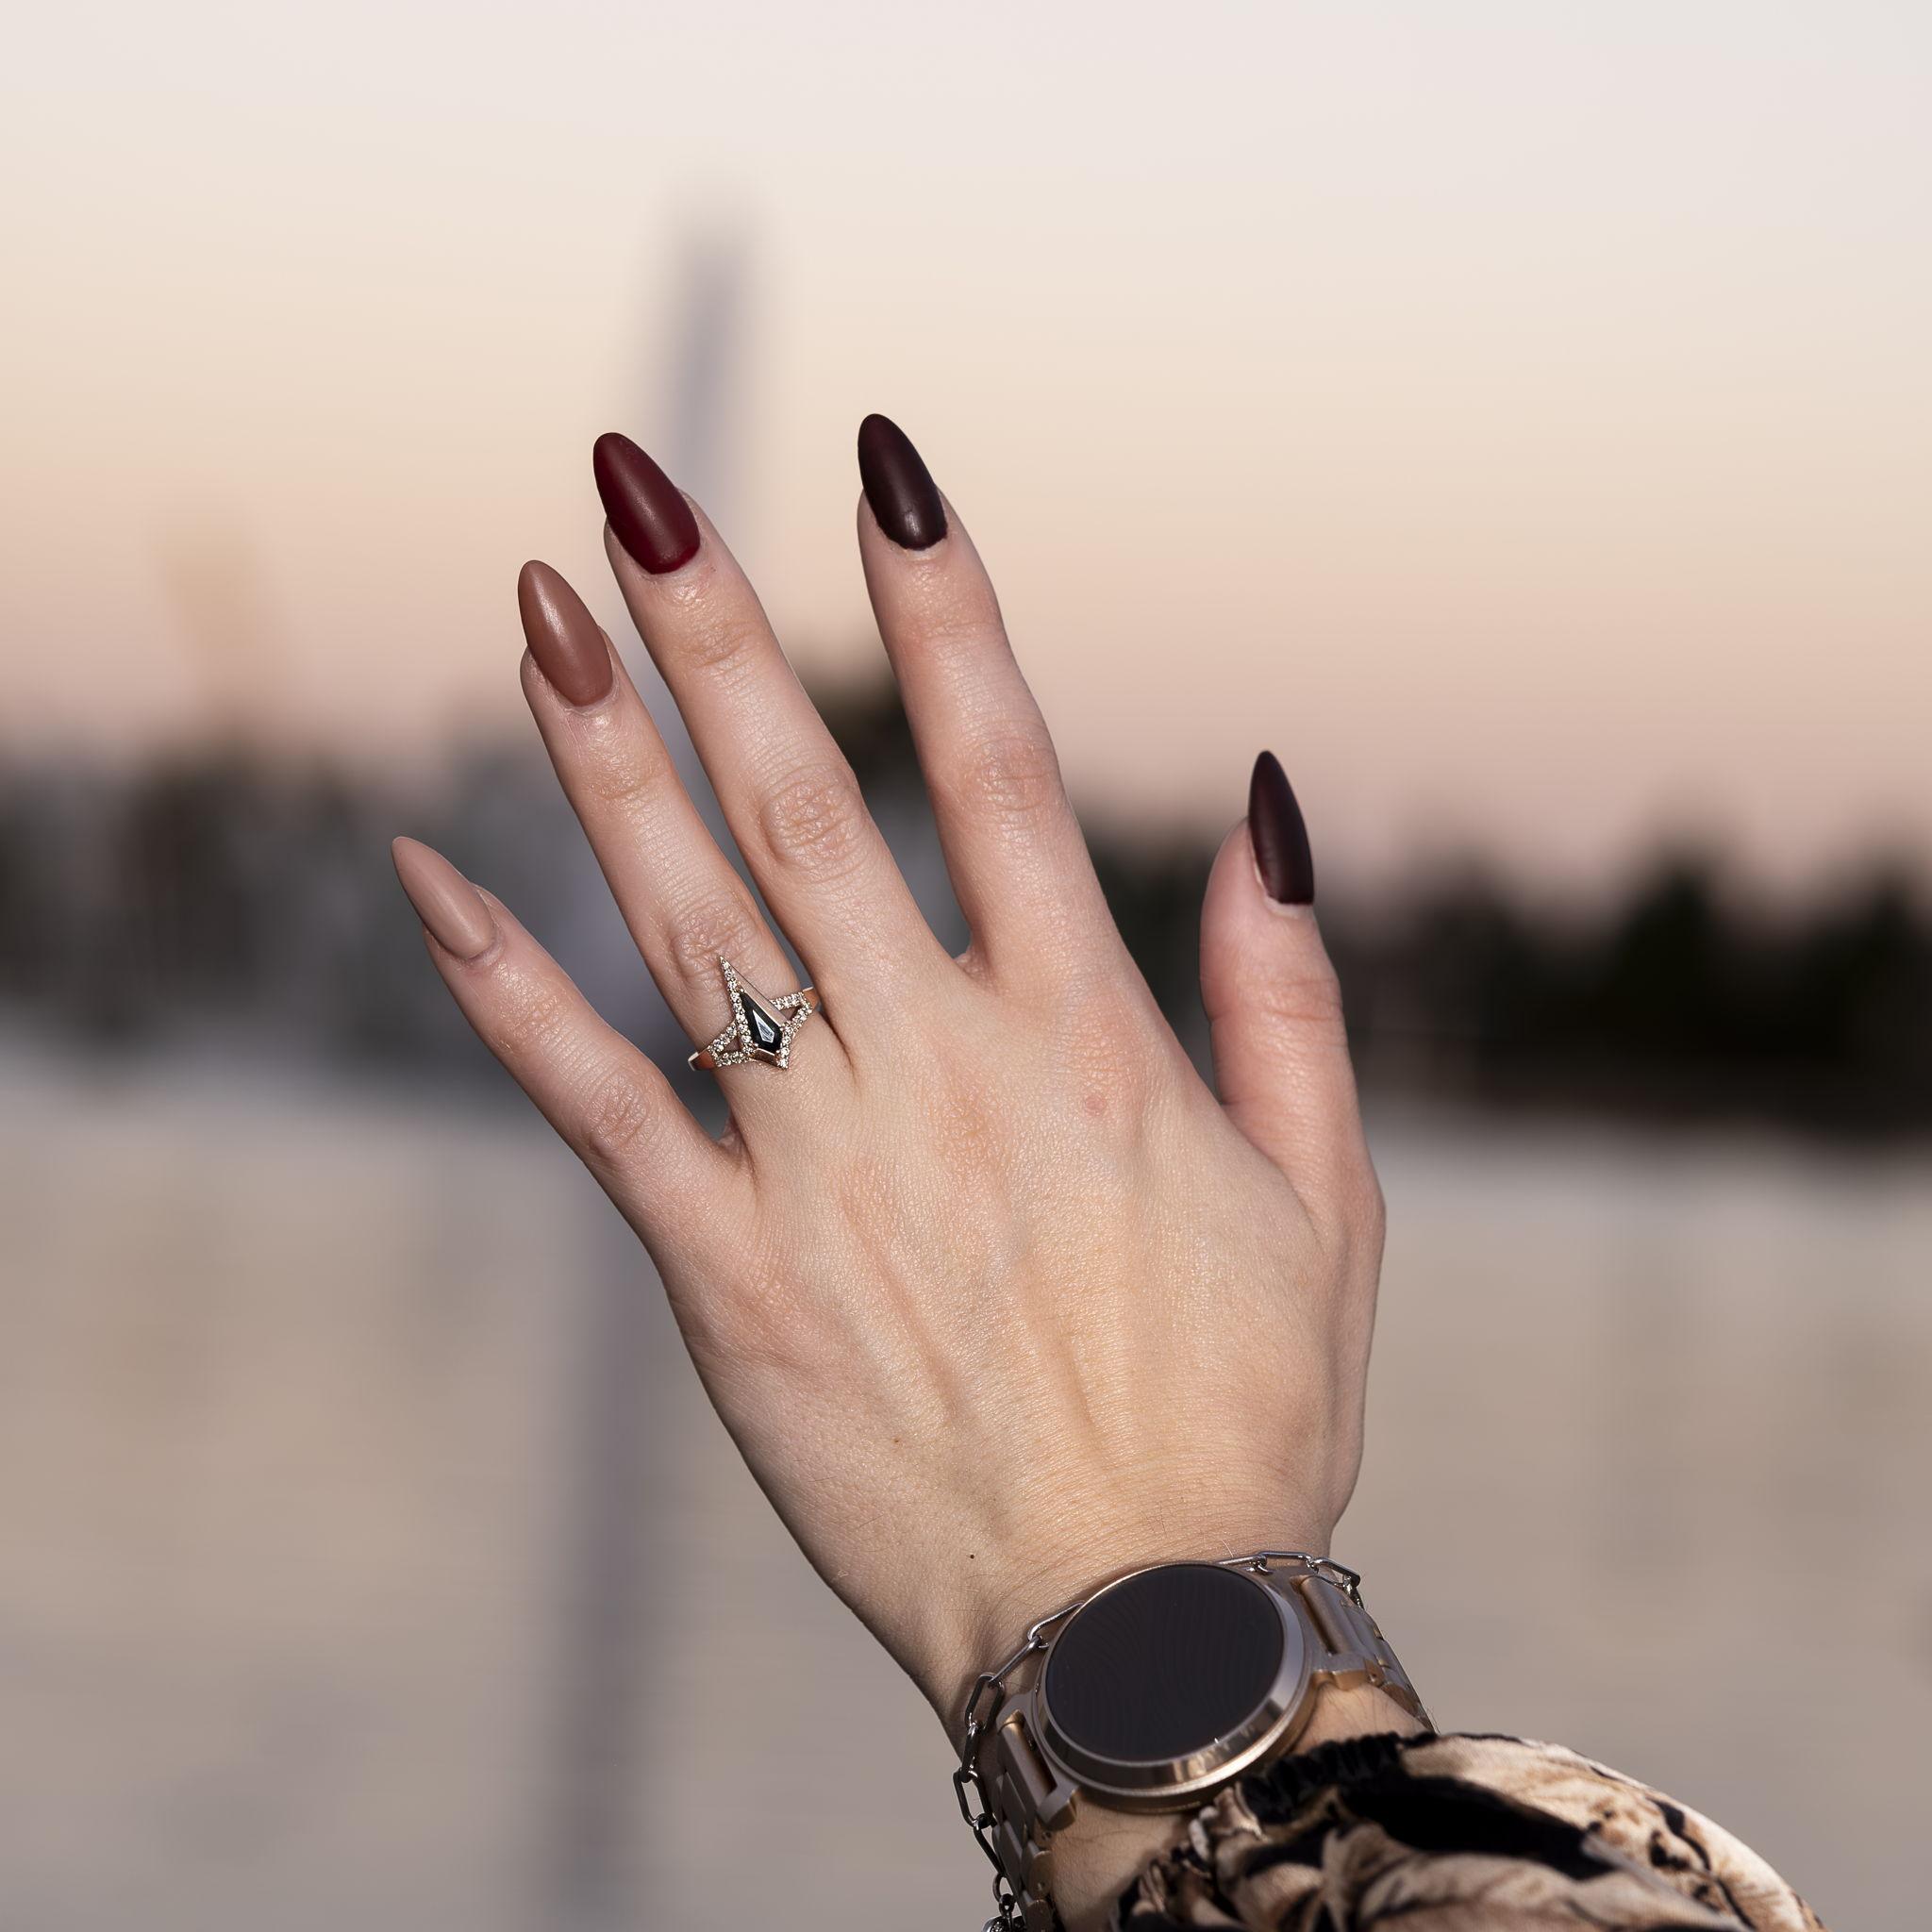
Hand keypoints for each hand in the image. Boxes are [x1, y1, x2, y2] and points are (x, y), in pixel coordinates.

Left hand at [392, 415, 1386, 1846]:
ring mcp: (821, 1169)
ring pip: (688, 921)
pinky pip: (596, 1108)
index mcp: (1093, 1039)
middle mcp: (943, 1070)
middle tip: (633, 485)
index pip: (1004, 768)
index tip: (880, 471)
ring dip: (603, 757)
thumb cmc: (1242, 1414)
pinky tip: (426, 873)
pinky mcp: (728, 1278)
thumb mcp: (1326, 1194)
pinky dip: (504, 989)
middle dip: (717, 633)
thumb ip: (1290, 990)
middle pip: (807, 807)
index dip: (938, 605)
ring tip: (536, 610)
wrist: (1137, 1639)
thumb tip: (1264, 802)